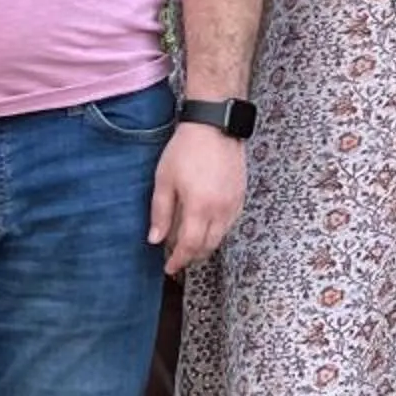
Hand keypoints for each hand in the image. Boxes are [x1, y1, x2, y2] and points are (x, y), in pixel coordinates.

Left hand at [148, 125, 244, 271]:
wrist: (215, 126)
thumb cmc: (186, 150)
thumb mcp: (164, 180)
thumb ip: (160, 213)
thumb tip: (155, 240)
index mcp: (199, 207)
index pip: (189, 246)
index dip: (179, 261)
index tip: (169, 268)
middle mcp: (220, 210)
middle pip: (208, 246)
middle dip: (192, 257)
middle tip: (177, 259)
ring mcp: (234, 204)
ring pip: (221, 237)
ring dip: (205, 245)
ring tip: (189, 244)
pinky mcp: (241, 196)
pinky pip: (230, 223)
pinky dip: (217, 231)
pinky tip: (205, 226)